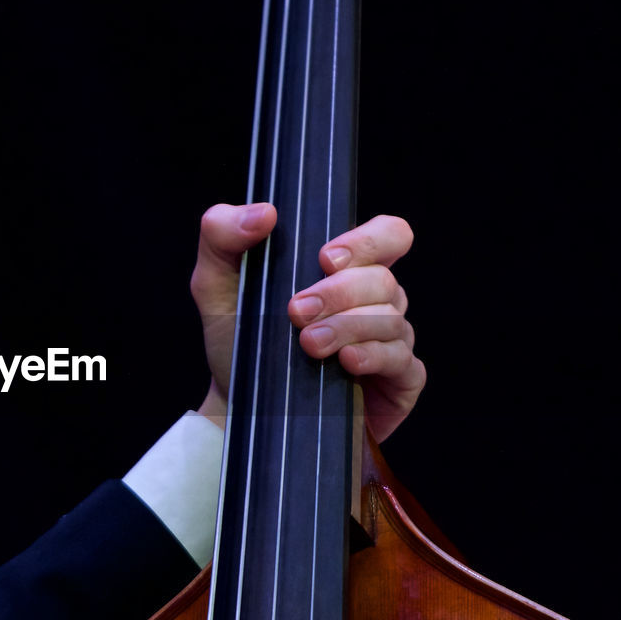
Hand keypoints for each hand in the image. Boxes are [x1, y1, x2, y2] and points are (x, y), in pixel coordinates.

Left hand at [190, 202, 424, 441]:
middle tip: (295, 311)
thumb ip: (222, 234)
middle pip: (384, 280)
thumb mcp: (217, 284)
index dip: (369, 240)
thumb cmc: (238, 341)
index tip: (325, 258)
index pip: (389, 235)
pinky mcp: (397, 384)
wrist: (237, 406)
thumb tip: (263, 213)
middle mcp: (375, 302)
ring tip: (307, 344)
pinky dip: (374, 357)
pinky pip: (404, 362)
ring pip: (392, 320)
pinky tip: (346, 363)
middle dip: (338, 293)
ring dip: (347, 327)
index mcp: (347, 270)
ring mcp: (390, 342)